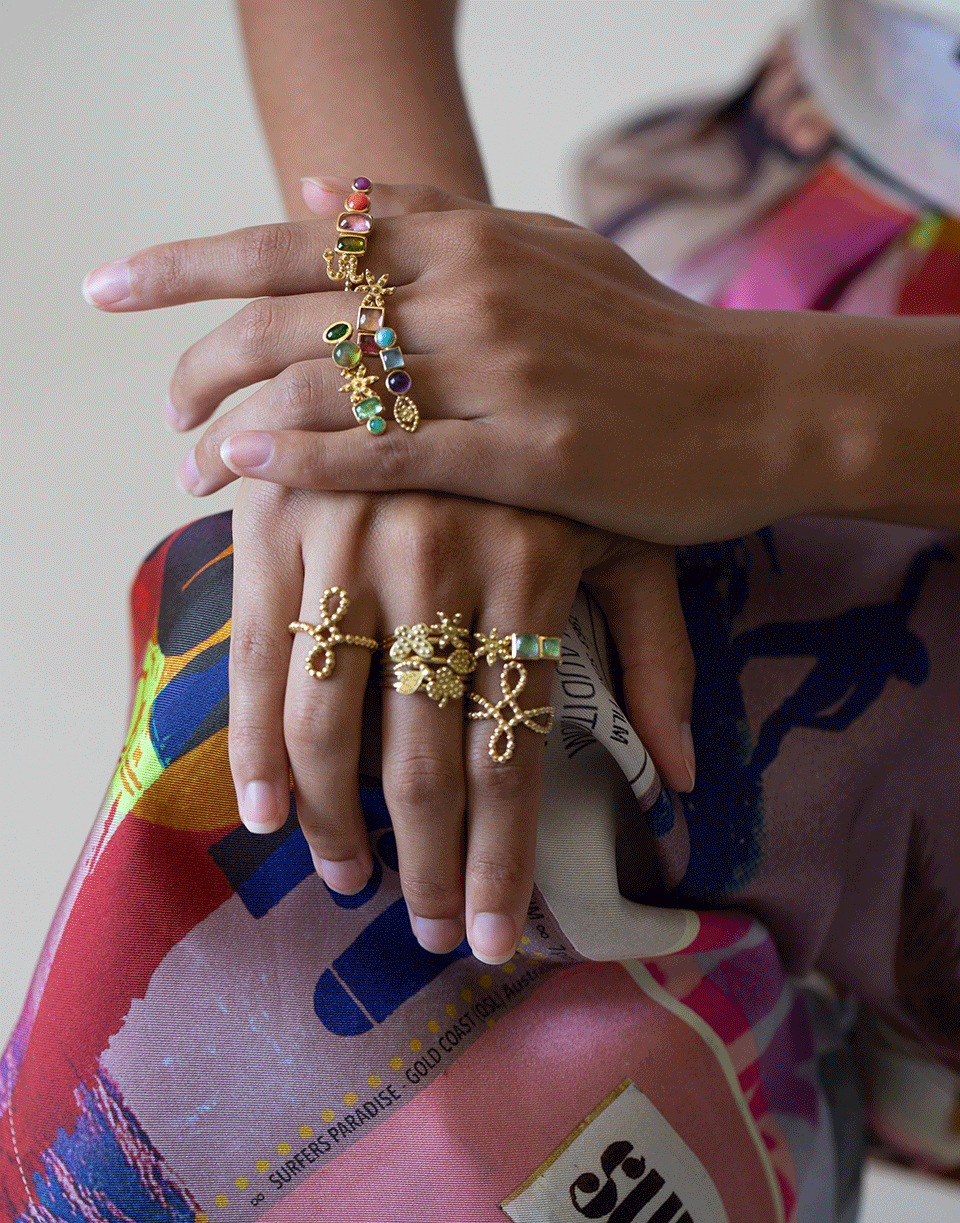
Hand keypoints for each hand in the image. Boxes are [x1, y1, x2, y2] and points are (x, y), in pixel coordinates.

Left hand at [83, 180, 831, 545]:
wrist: (760, 405)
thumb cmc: (647, 340)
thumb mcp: (542, 252)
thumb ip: (429, 218)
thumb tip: (316, 192)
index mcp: (469, 238)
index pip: (293, 237)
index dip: (188, 259)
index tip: (108, 286)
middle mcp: (471, 290)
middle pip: (289, 310)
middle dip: (196, 355)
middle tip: (159, 411)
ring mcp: (499, 372)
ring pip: (326, 383)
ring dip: (234, 418)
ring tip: (187, 464)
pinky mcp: (528, 455)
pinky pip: (391, 454)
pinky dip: (306, 459)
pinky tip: (246, 468)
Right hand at [227, 480, 693, 962]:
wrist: (449, 308)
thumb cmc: (558, 444)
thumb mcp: (627, 533)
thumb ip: (656, 651)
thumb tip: (685, 781)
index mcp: (528, 569)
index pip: (513, 755)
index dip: (497, 863)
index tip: (488, 939)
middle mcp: (437, 562)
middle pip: (422, 760)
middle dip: (424, 865)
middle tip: (425, 934)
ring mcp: (348, 541)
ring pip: (330, 724)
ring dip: (333, 826)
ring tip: (350, 886)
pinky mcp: (277, 523)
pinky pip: (260, 659)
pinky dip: (254, 746)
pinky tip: (263, 814)